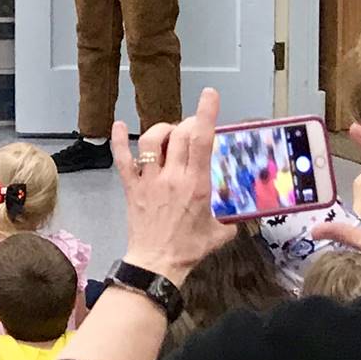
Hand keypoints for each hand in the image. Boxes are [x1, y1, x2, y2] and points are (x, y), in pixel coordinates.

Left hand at [112, 89, 234, 283]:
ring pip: (152, 141)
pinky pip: (122, 159)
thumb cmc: (189, 249)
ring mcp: (149, 180)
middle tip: (195, 126)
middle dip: (189, 122)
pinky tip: (118, 125)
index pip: (202, 142)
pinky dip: (119, 140)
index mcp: (196, 184)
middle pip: (180, 135)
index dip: (206, 115)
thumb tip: (242, 211)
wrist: (156, 264)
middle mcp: (172, 176)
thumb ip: (232, 218)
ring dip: (162, 129)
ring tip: (170, 132)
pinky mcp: (131, 186)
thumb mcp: (220, 232)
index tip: (209, 95)